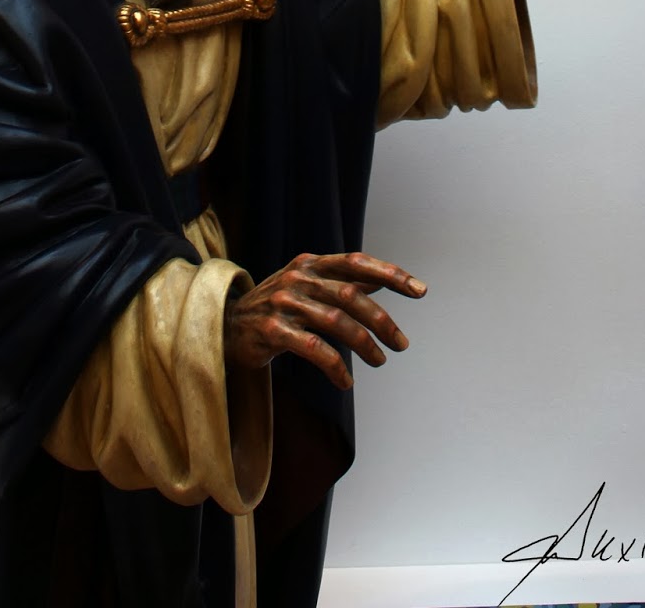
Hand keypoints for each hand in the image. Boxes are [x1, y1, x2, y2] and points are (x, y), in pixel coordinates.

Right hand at [224, 251, 426, 390]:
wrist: (225, 326)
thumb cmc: (276, 306)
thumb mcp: (308, 286)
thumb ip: (342, 282)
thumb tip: (382, 281)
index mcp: (311, 264)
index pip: (357, 262)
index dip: (390, 275)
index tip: (420, 291)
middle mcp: (299, 278)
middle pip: (352, 295)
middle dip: (382, 321)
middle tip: (401, 344)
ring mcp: (284, 303)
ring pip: (336, 322)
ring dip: (364, 345)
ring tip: (380, 361)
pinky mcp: (272, 330)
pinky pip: (314, 349)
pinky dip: (336, 367)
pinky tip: (346, 381)